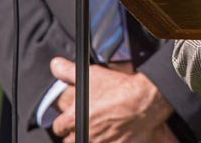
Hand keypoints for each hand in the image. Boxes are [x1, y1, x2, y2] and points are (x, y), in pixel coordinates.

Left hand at [49, 57, 173, 142]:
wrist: (143, 101)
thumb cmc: (118, 90)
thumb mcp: (90, 75)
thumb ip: (68, 71)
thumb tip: (56, 65)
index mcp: (74, 120)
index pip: (59, 127)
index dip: (64, 121)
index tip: (70, 118)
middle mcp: (85, 136)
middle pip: (71, 140)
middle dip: (76, 132)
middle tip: (87, 122)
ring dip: (92, 137)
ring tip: (100, 129)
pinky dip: (108, 141)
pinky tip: (112, 134)